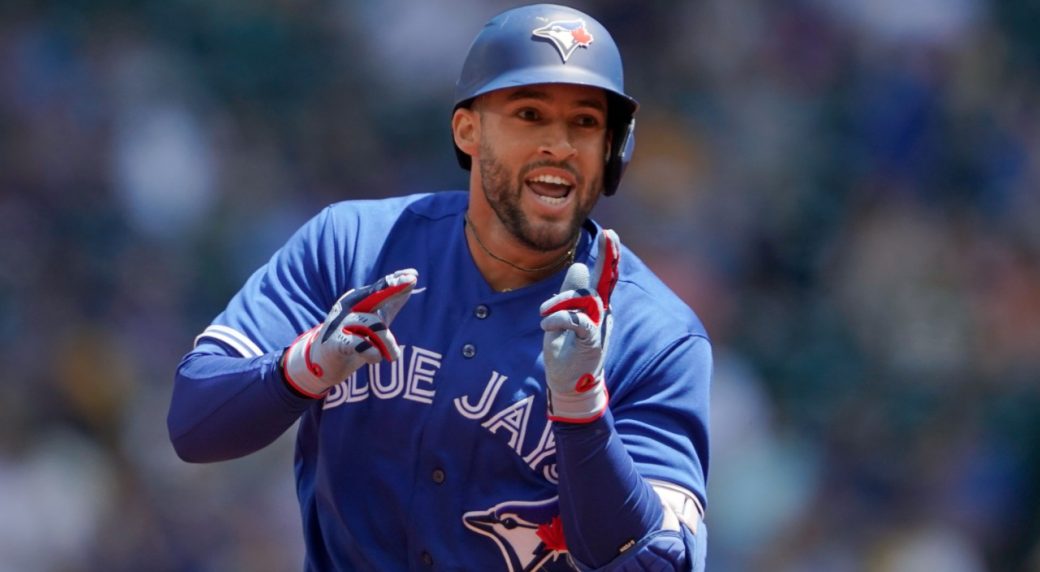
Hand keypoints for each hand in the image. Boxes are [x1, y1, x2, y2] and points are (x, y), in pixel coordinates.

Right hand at [282, 269, 417, 397]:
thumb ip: (391, 304)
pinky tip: (375, 358)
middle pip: (374, 296)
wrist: (323, 363)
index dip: (396, 281)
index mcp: (357, 300)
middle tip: (412, 280)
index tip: (414, 275)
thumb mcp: (373, 320)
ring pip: (376, 327)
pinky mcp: (336, 343)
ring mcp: (340, 324)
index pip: (379, 287)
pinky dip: (374, 354)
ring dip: (389, 343)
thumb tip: (413, 281)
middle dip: (393, 288)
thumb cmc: (353, 338)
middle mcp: (348, 307)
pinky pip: (363, 346)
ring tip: (393, 355)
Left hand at [539, 230, 619, 422]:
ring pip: (585, 298)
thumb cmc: (566, 351)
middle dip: (609, 258)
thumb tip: (579, 266)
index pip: (604, 278)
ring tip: (544, 316)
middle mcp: (602, 314)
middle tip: (612, 236)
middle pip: (605, 281)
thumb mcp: (562, 317)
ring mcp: (599, 327)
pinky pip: (580, 320)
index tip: (612, 235)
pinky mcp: (592, 342)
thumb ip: (570, 295)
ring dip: (560, 302)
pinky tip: (547, 324)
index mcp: (596, 307)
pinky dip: (561, 318)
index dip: (609, 257)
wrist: (569, 385)